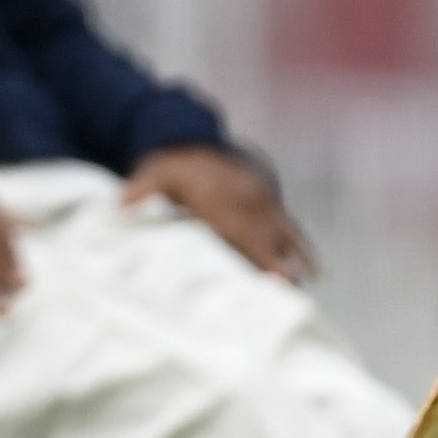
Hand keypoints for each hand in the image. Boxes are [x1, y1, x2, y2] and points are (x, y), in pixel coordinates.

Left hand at [125, 141, 312, 282]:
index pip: (243, 232)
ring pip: (284, 235)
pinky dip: (303, 246)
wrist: (191, 138)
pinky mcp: (269, 200)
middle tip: (294, 299)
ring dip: (295, 261)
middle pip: (267, 239)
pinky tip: (318, 271)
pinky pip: (290, 225)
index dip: (261, 254)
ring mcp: (262, 199)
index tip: (281, 276)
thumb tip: (119, 204)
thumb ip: (140, 189)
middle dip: (281, 266)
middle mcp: (247, 199)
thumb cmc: (170, 166)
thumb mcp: (152, 172)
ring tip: (306, 294)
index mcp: (221, 199)